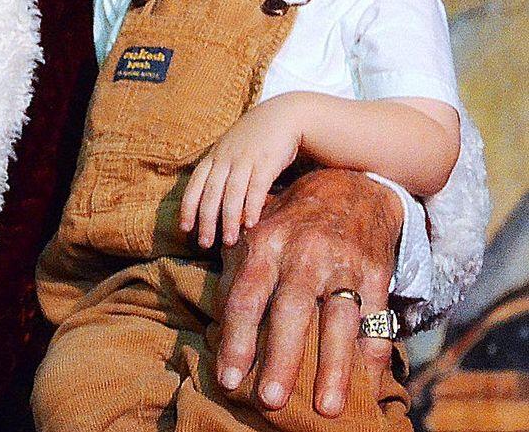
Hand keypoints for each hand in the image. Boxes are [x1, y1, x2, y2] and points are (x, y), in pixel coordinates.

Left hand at [180, 95, 303, 247]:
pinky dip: (251, 206)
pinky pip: (256, 187)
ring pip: (232, 193)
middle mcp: (226, 158)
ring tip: (228, 241)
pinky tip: (251, 223)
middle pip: (211, 192)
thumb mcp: (230, 148)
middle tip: (205, 243)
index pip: (195, 183)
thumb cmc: (255, 137)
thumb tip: (210, 201)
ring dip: (228, 219)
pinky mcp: (266, 162)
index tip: (185, 228)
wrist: (284, 116)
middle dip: (206, 220)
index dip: (188, 206)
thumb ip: (220, 169)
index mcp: (214, 156)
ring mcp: (245, 159)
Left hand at [214, 169, 401, 417]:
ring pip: (339, 318)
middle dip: (281, 357)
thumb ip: (234, 273)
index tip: (228, 379)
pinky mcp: (376, 272)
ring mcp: (343, 262)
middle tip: (270, 400)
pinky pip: (375, 319)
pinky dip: (372, 353)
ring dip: (333, 367)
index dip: (236, 339)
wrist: (349, 186)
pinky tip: (368, 383)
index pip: (246, 296)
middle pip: (291, 310)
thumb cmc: (290, 221)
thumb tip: (218, 325)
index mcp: (266, 241)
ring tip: (327, 408)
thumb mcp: (255, 233)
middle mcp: (303, 252)